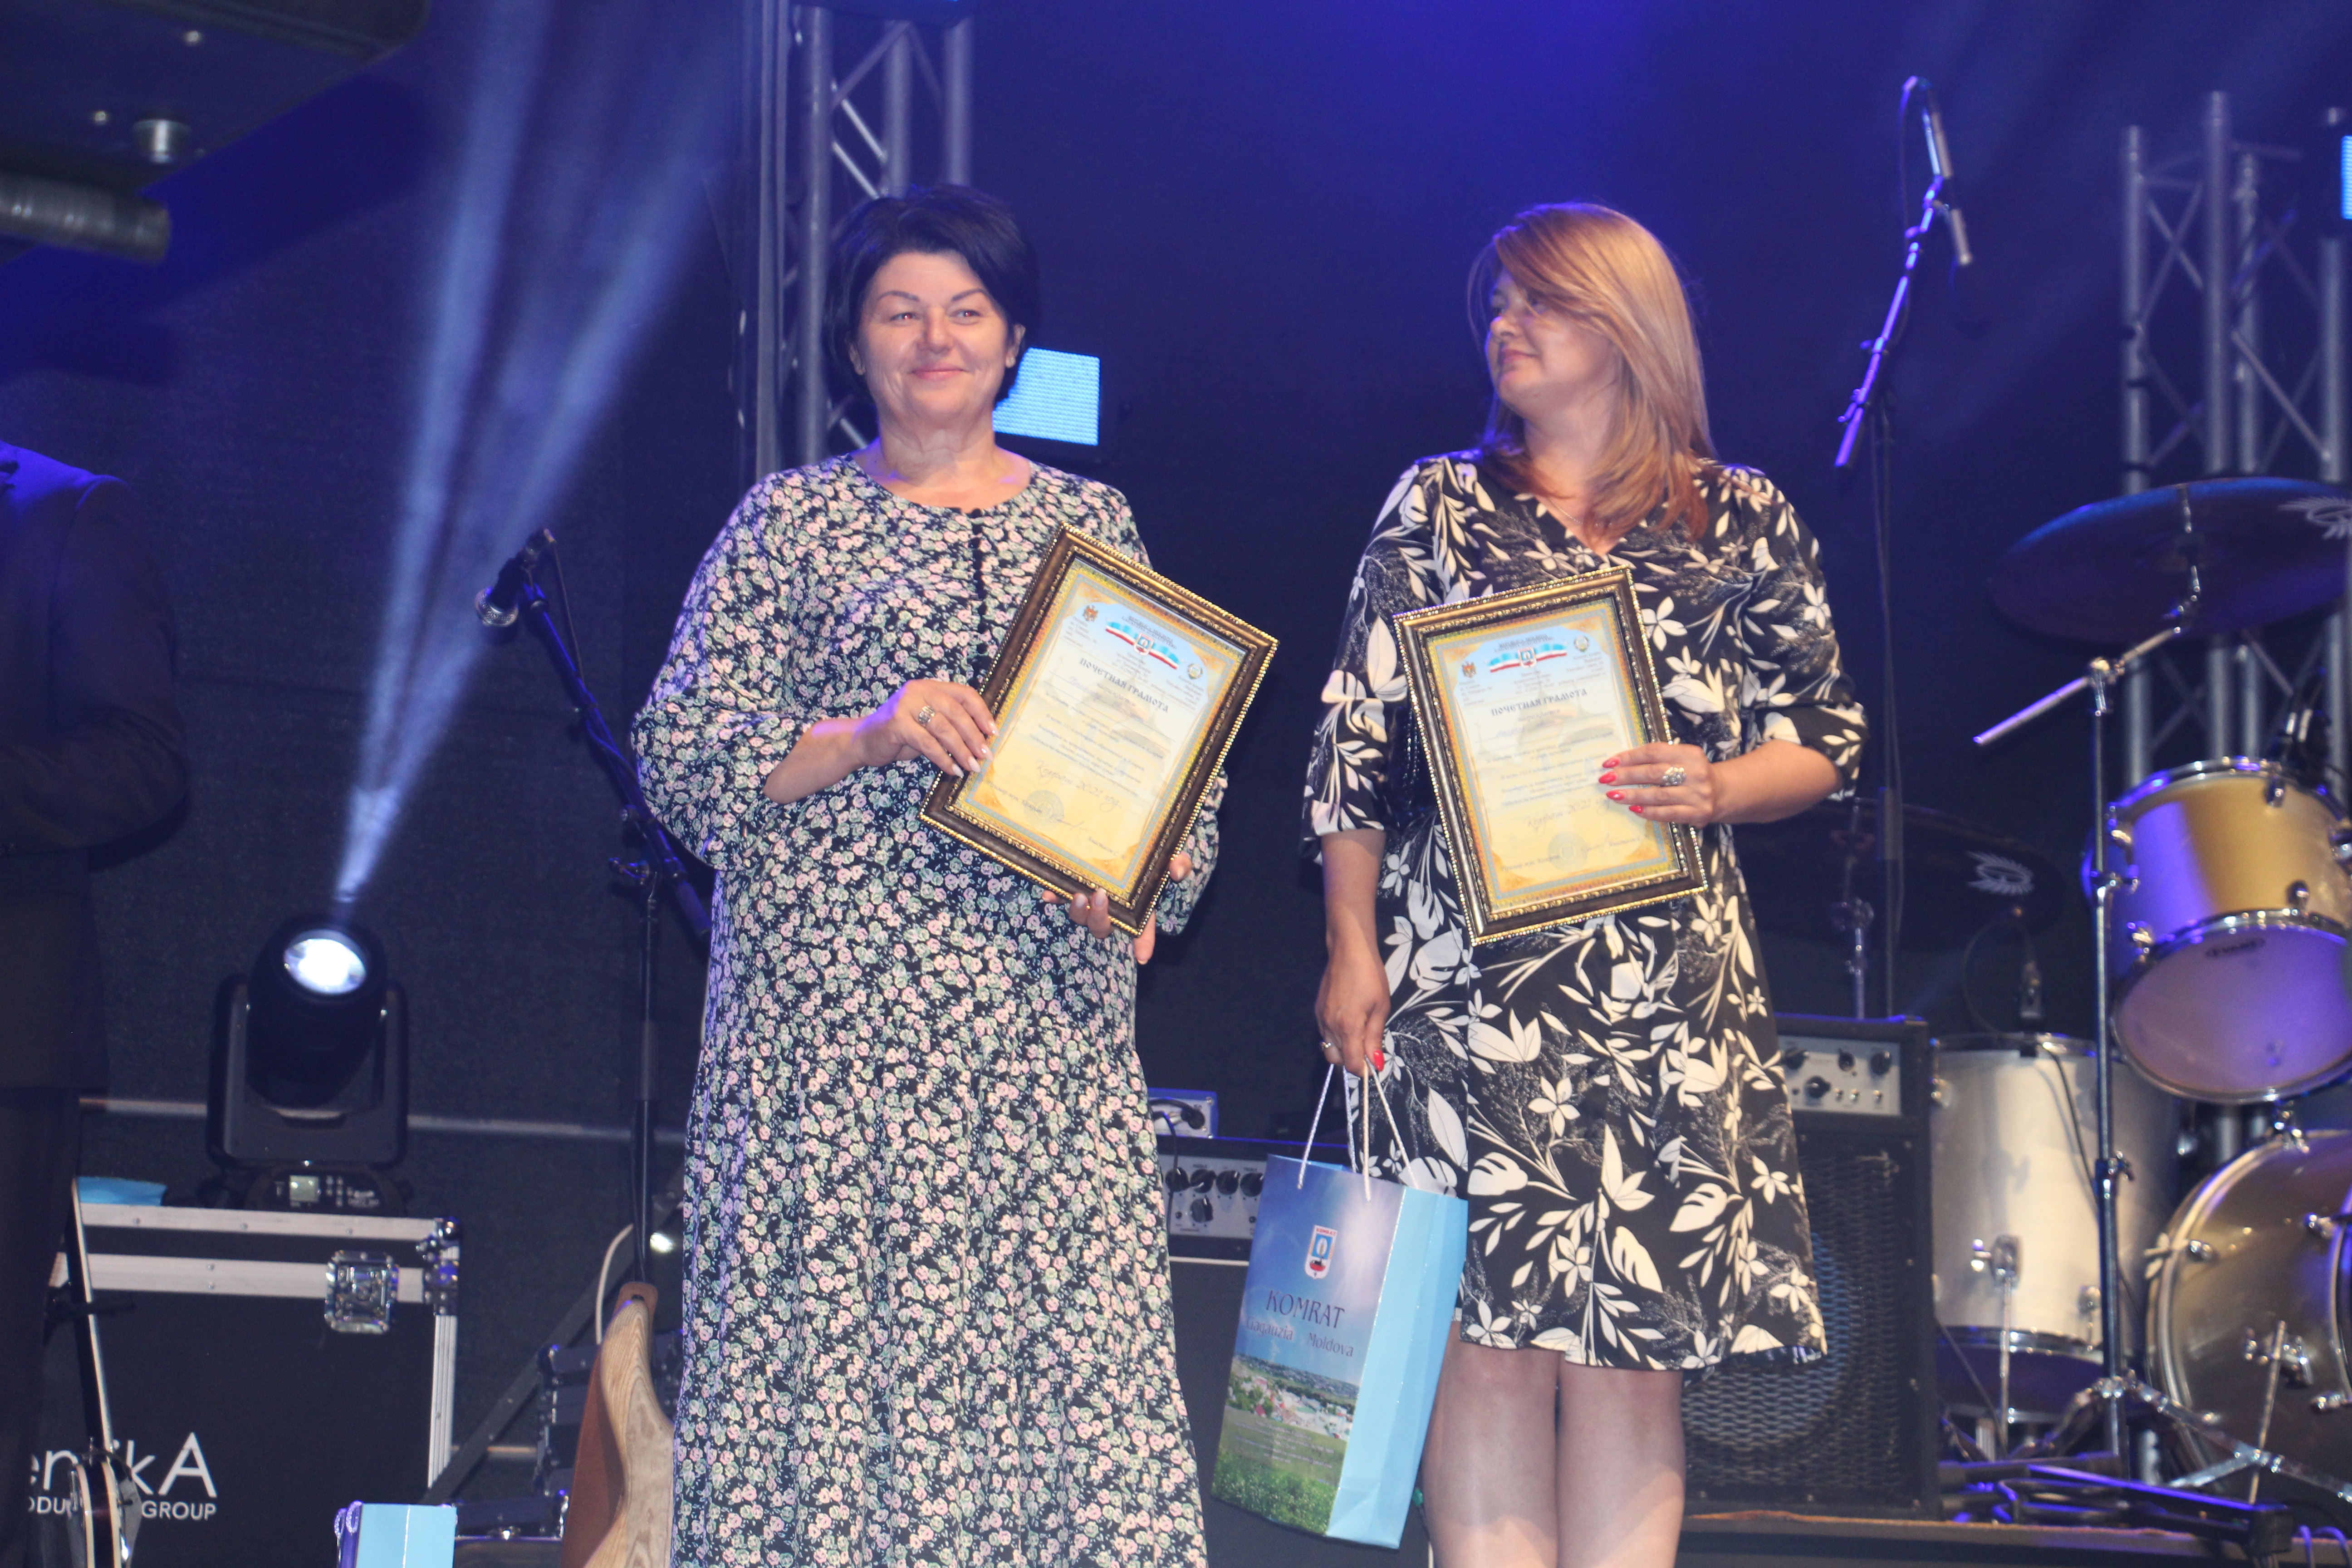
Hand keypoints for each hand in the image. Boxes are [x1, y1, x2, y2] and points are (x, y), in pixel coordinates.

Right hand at [855, 679, 994, 776]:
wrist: (863, 741)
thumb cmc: (900, 735)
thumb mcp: (928, 725)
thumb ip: (950, 725)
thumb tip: (982, 742)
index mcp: (930, 687)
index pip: (964, 694)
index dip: (982, 712)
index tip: (993, 732)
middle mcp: (919, 690)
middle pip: (956, 712)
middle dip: (974, 736)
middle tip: (986, 755)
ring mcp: (906, 705)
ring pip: (943, 728)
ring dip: (961, 750)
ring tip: (972, 766)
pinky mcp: (896, 723)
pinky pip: (927, 743)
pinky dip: (943, 758)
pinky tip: (952, 770)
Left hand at [1041, 852, 1192, 962]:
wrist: (1122, 831)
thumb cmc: (1148, 850)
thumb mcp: (1167, 854)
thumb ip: (1177, 862)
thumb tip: (1177, 869)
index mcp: (1136, 905)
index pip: (1142, 927)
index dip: (1143, 942)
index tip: (1143, 956)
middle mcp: (1111, 907)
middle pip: (1102, 926)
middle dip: (1099, 918)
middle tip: (1101, 897)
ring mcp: (1090, 899)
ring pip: (1080, 917)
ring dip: (1077, 910)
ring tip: (1077, 895)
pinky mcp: (1072, 886)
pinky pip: (1060, 898)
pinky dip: (1054, 897)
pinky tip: (1048, 894)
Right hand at [1314, 937, 1387, 1078]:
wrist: (1348, 951)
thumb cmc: (1371, 977)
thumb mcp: (1381, 1007)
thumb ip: (1375, 1037)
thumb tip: (1376, 1063)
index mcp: (1348, 1027)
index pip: (1352, 1064)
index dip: (1363, 1070)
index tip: (1373, 1065)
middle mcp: (1330, 1027)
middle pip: (1336, 1060)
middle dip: (1351, 1061)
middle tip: (1366, 1047)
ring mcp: (1321, 1018)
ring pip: (1328, 1048)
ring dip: (1343, 1049)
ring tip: (1358, 1032)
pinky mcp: (1317, 1010)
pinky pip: (1325, 1034)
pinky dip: (1335, 1036)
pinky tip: (1347, 1021)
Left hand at [1599, 741, 1718, 824]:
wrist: (1722, 792)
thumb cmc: (1691, 773)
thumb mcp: (1680, 758)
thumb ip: (1657, 758)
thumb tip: (1619, 764)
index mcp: (1690, 753)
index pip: (1654, 752)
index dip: (1629, 757)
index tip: (1609, 763)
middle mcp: (1696, 772)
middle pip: (1654, 773)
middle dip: (1627, 776)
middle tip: (1606, 779)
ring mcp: (1698, 794)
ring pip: (1658, 795)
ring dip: (1633, 795)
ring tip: (1613, 795)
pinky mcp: (1698, 813)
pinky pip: (1667, 813)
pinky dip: (1648, 811)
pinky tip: (1634, 809)